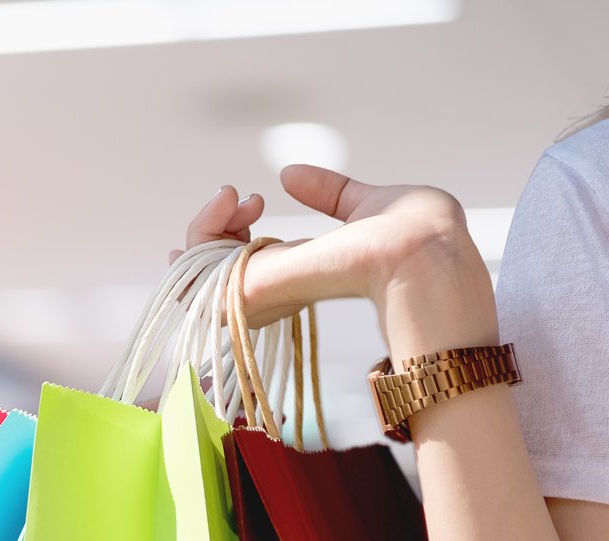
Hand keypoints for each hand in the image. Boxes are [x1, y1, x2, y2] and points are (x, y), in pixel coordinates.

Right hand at [181, 166, 495, 352]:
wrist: (416, 250)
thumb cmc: (409, 235)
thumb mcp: (360, 203)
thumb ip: (327, 193)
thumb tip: (289, 173)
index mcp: (299, 277)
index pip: (236, 269)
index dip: (222, 237)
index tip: (241, 200)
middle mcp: (272, 294)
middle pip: (206, 272)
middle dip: (209, 226)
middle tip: (241, 195)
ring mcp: (257, 298)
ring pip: (192, 273)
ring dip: (202, 227)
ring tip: (234, 196)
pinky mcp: (246, 295)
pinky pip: (193, 273)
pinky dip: (198, 235)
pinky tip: (224, 206)